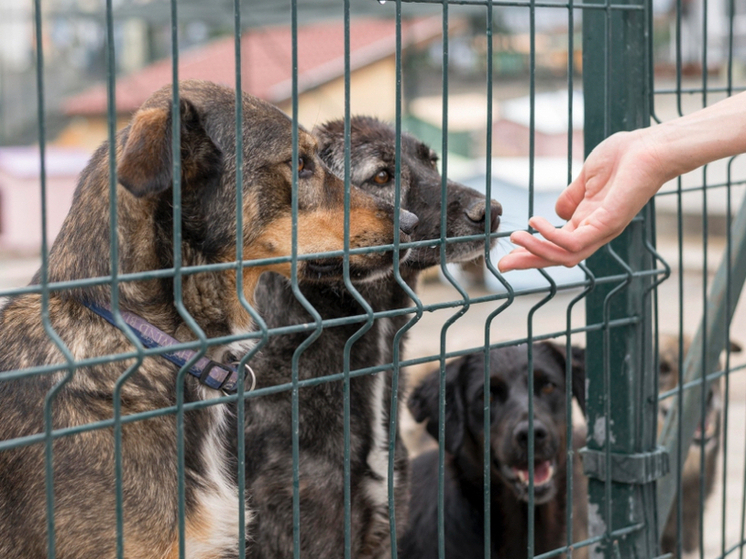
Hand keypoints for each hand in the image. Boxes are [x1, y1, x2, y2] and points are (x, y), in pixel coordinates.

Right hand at [498, 129, 669, 270]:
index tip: (510, 250)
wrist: (651, 146)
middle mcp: (595, 231)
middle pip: (558, 257)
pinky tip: (536, 222)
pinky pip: (574, 242)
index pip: (557, 244)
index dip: (533, 249)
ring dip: (536, 251)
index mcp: (589, 221)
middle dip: (529, 261)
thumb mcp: (587, 178)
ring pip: (564, 256)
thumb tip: (556, 212)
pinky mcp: (608, 224)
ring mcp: (602, 230)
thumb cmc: (624, 156)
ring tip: (515, 238)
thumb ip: (571, 196)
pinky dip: (551, 237)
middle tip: (503, 264)